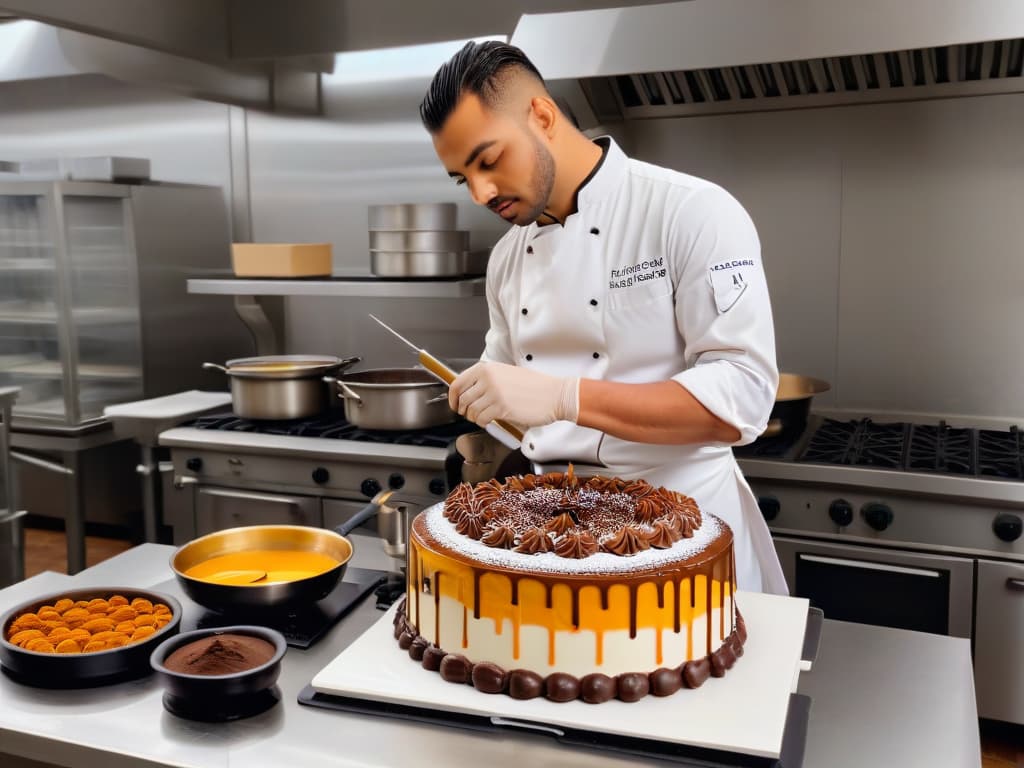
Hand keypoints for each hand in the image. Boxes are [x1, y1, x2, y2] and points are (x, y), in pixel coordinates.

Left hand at [449, 362, 578, 428]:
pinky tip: (492, 420)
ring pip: (470, 411)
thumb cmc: (535, 386)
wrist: (554, 395)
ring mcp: (493, 393)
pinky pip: (481, 419)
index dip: (452, 397)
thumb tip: (470, 391)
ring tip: (485, 416)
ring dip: (475, 417)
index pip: (457, 383)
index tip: (455, 404)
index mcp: (487, 368)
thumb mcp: (507, 373)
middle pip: (462, 399)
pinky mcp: (501, 408)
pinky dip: (484, 423)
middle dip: (464, 410)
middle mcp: (488, 379)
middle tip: (471, 414)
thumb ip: (487, 379)